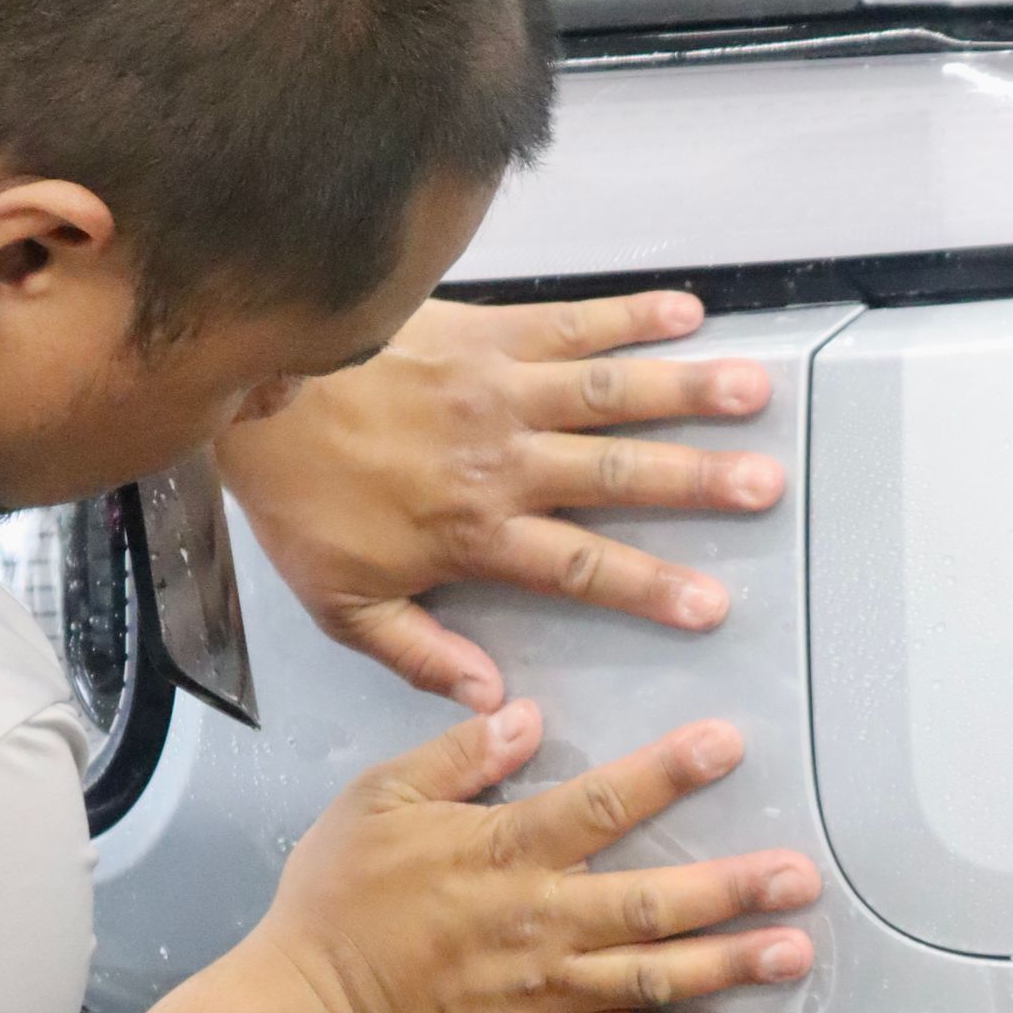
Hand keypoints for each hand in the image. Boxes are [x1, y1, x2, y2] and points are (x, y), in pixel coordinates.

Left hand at [215, 292, 782, 709]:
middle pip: (616, 474)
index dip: (648, 587)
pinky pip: (571, 322)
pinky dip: (631, 314)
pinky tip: (689, 312)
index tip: (710, 606)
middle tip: (766, 485)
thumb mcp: (344, 606)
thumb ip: (423, 655)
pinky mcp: (486, 331)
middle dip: (698, 482)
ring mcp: (500, 388)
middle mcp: (504, 459)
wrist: (247, 392)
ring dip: (686, 391)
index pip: (579, 566)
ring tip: (755, 390)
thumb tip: (495, 701)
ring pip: (609, 392)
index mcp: (476, 531)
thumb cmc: (298, 501)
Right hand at [254, 705, 819, 1012]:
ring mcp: (546, 992)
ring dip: (731, 964)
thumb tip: (523, 714)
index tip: (724, 746)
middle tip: (799, 875)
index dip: (667, 773)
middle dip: (735, 888)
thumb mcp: (380, 801)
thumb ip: (457, 756)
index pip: (599, 805)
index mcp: (503, 854)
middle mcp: (540, 923)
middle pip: (654, 902)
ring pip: (656, 977)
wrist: (304, 1012)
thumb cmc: (337, 904)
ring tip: (793, 949)